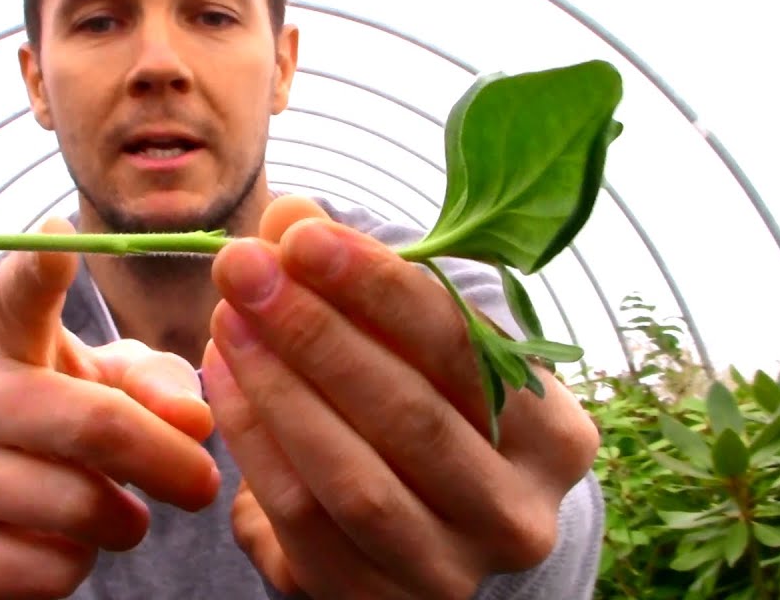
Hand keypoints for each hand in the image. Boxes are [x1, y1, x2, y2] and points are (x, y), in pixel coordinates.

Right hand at [0, 217, 220, 598]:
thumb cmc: (61, 425)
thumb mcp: (111, 389)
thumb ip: (159, 386)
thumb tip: (193, 421)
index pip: (16, 294)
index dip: (41, 270)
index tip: (66, 240)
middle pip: (91, 423)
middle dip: (166, 460)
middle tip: (204, 483)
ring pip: (76, 506)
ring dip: (124, 520)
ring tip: (121, 514)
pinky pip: (46, 570)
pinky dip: (79, 567)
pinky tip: (63, 547)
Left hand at [203, 196, 599, 599]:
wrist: (440, 521)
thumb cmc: (434, 403)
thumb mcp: (421, 341)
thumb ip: (366, 278)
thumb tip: (289, 215)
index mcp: (557, 436)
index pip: (464, 350)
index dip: (377, 286)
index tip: (300, 235)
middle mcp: (518, 514)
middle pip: (410, 418)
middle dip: (315, 332)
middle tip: (242, 267)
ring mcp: (450, 572)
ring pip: (355, 481)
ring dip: (278, 390)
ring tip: (227, 317)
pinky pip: (303, 523)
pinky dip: (255, 445)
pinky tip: (223, 378)